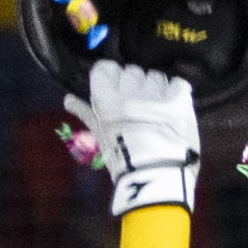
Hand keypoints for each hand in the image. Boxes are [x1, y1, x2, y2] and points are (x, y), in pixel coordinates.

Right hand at [85, 55, 198, 219]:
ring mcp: (156, 94)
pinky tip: (173, 107)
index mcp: (107, 99)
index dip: (111, 78)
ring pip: (155, 76)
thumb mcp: (100, 137)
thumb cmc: (122, 161)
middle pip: (132, 71)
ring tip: (157, 110)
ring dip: (155, 89)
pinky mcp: (179, 100)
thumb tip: (68, 99)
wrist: (156, 178)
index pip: (105, 69)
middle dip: (134, 85)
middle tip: (138, 107)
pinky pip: (178, 84)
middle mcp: (130, 90)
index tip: (115, 90)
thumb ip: (87, 113)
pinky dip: (176, 93)